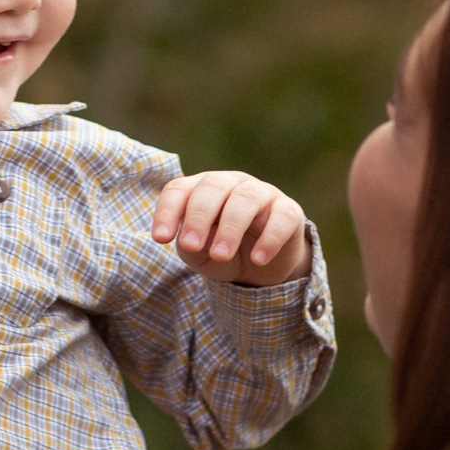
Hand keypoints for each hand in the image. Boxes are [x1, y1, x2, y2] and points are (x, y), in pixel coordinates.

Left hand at [150, 169, 311, 285]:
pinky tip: (258, 259)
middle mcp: (230, 183)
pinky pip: (281, 217)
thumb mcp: (199, 255)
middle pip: (212, 186)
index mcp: (201, 189)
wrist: (261, 266)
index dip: (168, 211)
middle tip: (192, 247)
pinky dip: (270, 238)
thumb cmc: (222, 252)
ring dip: (230, 227)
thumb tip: (193, 240)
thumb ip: (191, 246)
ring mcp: (261, 193)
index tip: (161, 238)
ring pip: (245, 198)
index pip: (179, 189)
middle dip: (199, 216)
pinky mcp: (288, 210)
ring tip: (220, 256)